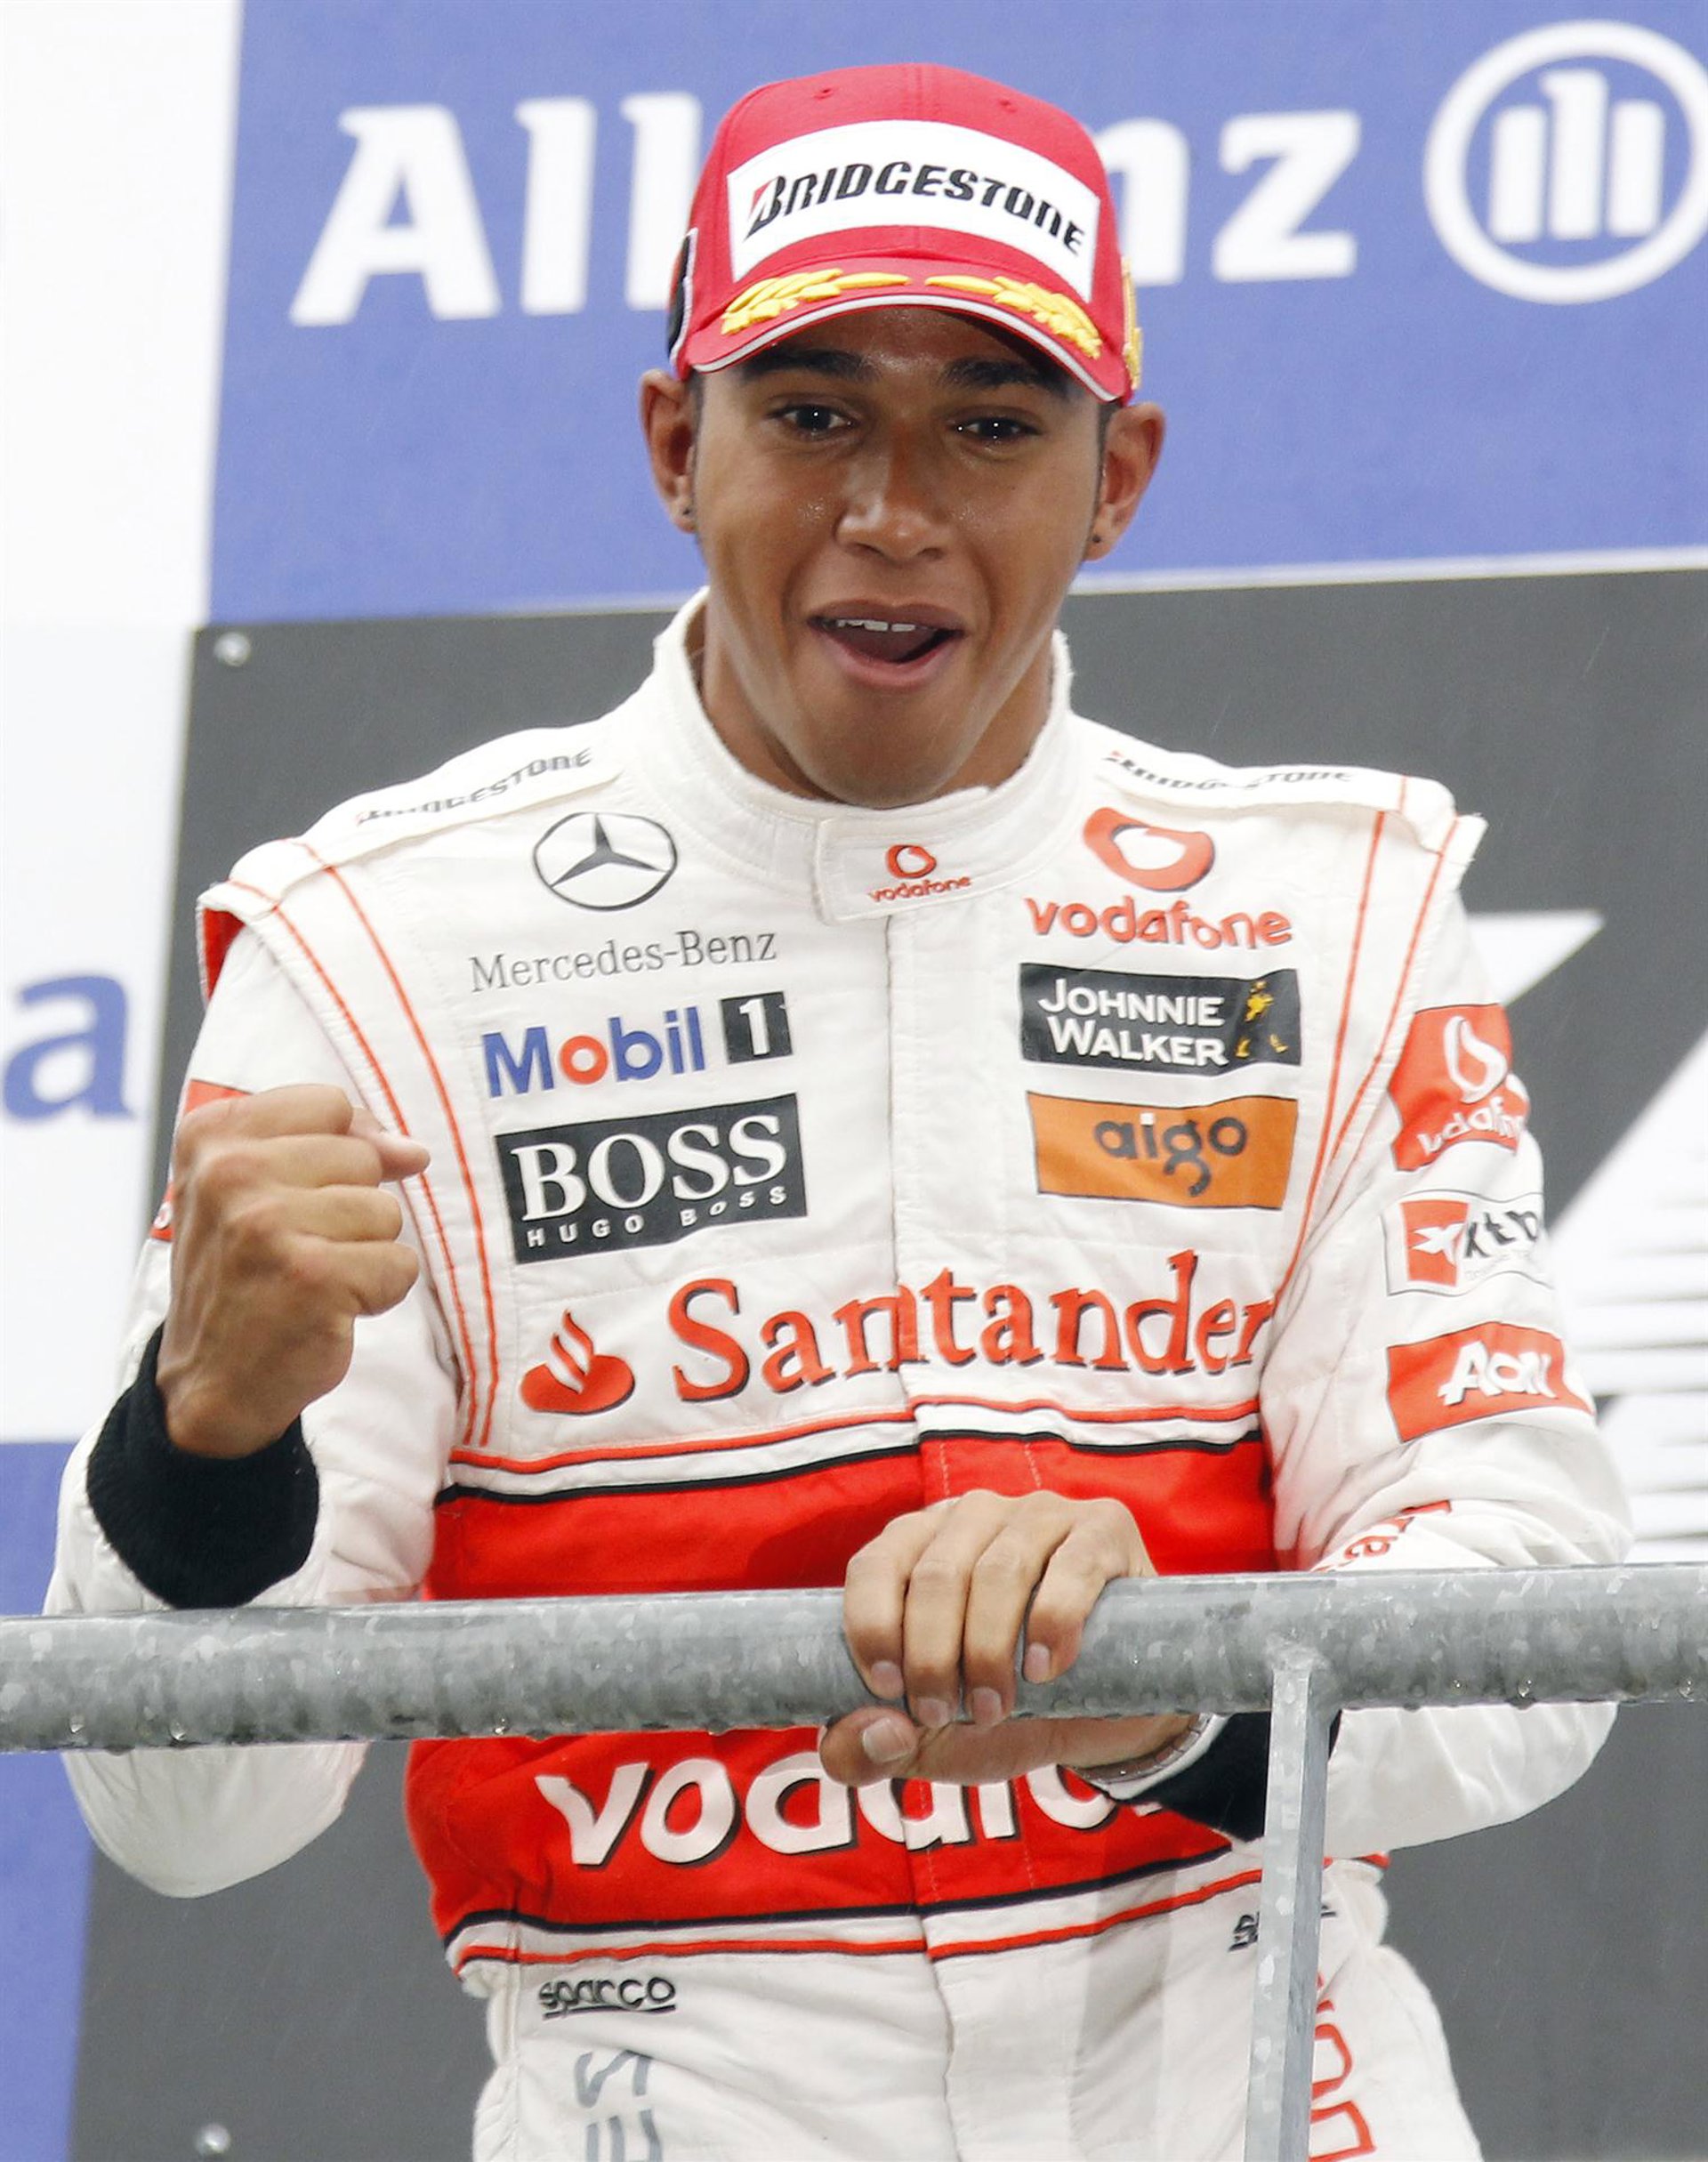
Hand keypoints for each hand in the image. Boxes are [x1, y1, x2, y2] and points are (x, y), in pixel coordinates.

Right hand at [155, 1084, 430, 1458]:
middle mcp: (230, 1174)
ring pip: (386, 1212)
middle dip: (349, 1208)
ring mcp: (267, 1225)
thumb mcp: (259, 1188)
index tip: (308, 1192)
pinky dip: (378, 1292)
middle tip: (297, 1249)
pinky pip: (400, 1263)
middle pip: (363, 1157)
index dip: (343, 1148)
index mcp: (211, 1137)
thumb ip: (335, 1147)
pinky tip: (327, 1308)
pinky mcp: (312, 1277)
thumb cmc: (246, 1274)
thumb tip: (414, 1150)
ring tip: (311, 1278)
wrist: (214, 1381)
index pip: (330, 1105)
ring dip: (365, 1252)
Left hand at [819, 1489, 1195, 1789]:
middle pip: (936, 1573)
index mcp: (921, 1544)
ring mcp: (1043, 1513)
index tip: (886, 1689)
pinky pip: (1073, 1565)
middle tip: (943, 1714)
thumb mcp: (933, 1738)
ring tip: (994, 1708)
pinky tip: (1045, 1669)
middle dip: (932, 1654)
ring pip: (998, 1571)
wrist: (1106, 1718)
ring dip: (988, 1649)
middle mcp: (976, 1514)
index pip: (876, 1564)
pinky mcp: (1103, 1528)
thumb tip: (868, 1733)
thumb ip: (875, 1746)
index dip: (871, 1625)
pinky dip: (1053, 1621)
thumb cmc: (1008, 1711)